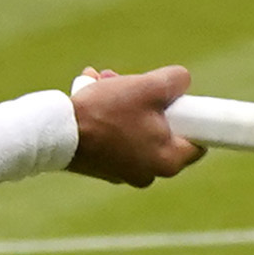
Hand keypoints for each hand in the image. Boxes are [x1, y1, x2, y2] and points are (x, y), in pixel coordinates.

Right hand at [66, 61, 199, 186]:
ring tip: (103, 81)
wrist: (56, 132)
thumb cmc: (105, 112)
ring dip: (124, 103)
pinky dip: (107, 118)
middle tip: (131, 83)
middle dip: (147, 101)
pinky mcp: (103, 166)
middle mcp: (149, 173)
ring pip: (135, 129)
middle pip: (161, 129)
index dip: (190, 115)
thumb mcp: (147, 87)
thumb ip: (175, 81)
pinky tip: (91, 95)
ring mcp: (124, 172)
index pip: (197, 140)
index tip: (176, 100)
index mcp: (168, 161)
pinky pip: (115, 138)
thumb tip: (182, 82)